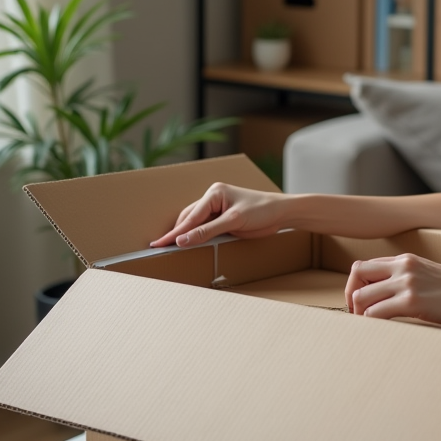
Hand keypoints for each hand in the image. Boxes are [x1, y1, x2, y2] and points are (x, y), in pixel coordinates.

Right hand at [149, 182, 284, 247]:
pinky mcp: (224, 218)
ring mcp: (218, 208)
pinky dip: (197, 236)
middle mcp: (213, 198)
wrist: (281, 213)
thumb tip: (183, 240)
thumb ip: (207, 231)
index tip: (160, 243)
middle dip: (176, 233)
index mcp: (214, 193)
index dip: (175, 232)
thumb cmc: (262, 210)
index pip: (191, 216)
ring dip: (185, 234)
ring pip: (195, 223)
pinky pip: (205, 227)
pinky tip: (189, 244)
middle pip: (189, 218)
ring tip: (168, 247)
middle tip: (159, 247)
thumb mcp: (234, 221)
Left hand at [345, 253, 440, 325]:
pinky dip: (370, 323)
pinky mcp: (412, 302)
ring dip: (359, 314)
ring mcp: (406, 283)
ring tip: (367, 326)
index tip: (360, 303)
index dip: (355, 285)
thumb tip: (387, 292)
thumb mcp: (428, 273)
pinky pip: (376, 313)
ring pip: (362, 296)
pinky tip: (378, 330)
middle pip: (357, 275)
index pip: (364, 266)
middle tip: (357, 315)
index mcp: (405, 260)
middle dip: (351, 297)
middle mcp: (402, 267)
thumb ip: (407, 277)